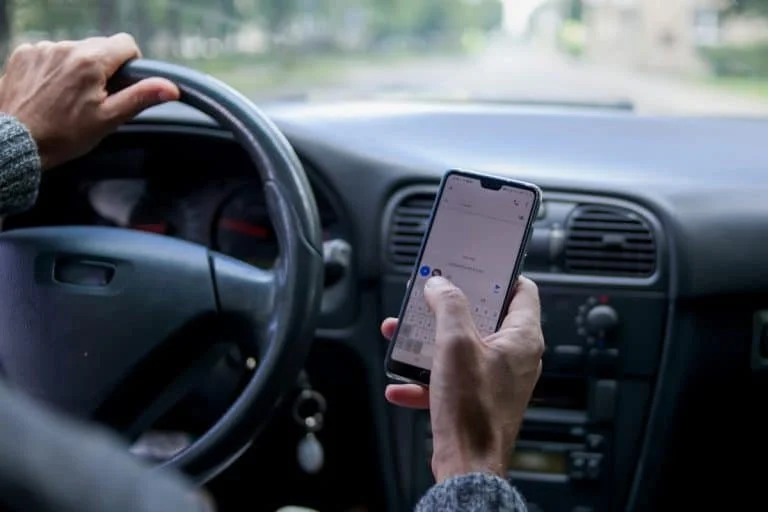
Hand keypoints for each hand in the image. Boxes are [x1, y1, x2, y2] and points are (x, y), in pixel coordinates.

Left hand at [0, 33, 179, 169]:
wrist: (17, 142)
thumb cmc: (64, 136)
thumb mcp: (109, 119)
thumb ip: (141, 97)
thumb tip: (171, 88)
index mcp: (91, 62)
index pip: (126, 44)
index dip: (131, 63)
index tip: (123, 83)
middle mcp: (66, 48)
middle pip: (99, 47)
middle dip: (103, 68)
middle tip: (96, 98)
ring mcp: (42, 49)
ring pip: (75, 51)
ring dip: (78, 68)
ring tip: (69, 98)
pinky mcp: (24, 55)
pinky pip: (50, 54)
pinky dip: (55, 68)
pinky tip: (51, 92)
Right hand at [381, 276, 543, 482]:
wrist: (467, 465)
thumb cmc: (473, 410)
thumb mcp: (455, 343)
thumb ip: (448, 306)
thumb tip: (441, 285)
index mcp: (521, 338)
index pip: (522, 290)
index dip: (498, 274)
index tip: (474, 265)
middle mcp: (514, 357)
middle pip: (484, 316)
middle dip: (450, 307)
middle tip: (431, 296)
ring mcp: (496, 379)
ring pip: (462, 346)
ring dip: (430, 341)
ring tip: (404, 336)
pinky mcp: (478, 398)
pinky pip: (451, 377)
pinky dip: (427, 377)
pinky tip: (401, 384)